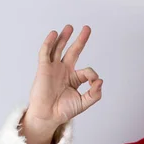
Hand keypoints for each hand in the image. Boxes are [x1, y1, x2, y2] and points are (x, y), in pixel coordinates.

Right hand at [21, 25, 102, 143]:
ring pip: (59, 48)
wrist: (48, 116)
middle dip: (80, 40)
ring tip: (70, 27)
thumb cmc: (64, 111)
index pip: (87, 71)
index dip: (93, 76)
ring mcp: (53, 68)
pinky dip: (49, 43)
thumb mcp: (84, 103)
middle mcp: (64, 71)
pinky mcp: (43, 68)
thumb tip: (100, 80)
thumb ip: (94, 94)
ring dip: (64, 37)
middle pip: (73, 51)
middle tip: (87, 28)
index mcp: (74, 78)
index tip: (94, 83)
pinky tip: (54, 34)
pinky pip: (45, 53)